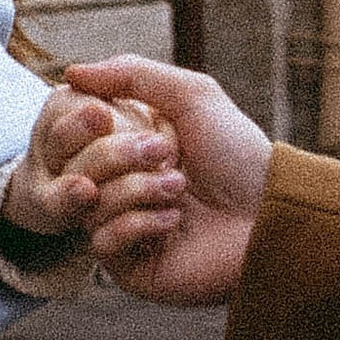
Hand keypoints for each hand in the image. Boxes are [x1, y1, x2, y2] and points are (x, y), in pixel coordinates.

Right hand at [64, 57, 270, 305]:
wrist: (271, 212)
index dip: (77, 126)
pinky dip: (137, 224)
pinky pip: (102, 241)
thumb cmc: (239, 153)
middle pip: (72, 168)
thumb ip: (132, 74)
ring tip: (179, 187)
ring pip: (87, 205)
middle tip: (163, 153)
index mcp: (125, 145)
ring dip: (135, 190)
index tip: (102, 116)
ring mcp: (121, 226)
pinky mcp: (130, 266)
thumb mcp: (192, 95)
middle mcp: (117, 185)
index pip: (68, 136)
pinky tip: (174, 221)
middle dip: (116, 155)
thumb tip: (71, 72)